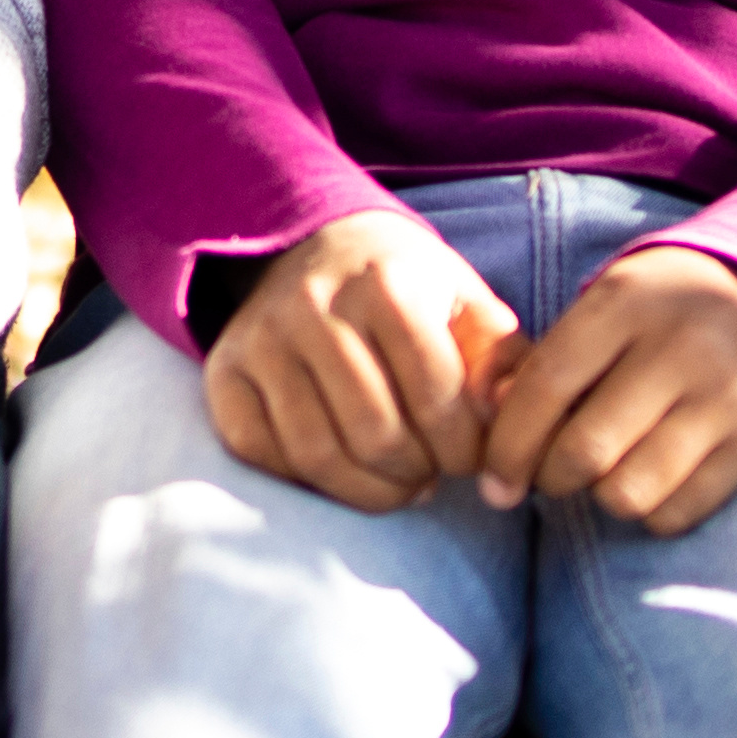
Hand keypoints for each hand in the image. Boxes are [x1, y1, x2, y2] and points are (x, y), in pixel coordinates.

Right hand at [201, 207, 520, 513]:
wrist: (316, 247)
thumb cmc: (406, 289)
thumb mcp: (466, 304)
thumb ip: (502, 361)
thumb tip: (512, 425)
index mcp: (387, 284)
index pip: (436, 398)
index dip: (465, 449)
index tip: (471, 459)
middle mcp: (314, 306)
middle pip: (376, 435)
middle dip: (416, 474)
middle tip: (430, 475)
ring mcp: (261, 340)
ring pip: (316, 454)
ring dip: (367, 490)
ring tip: (396, 484)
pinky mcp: (224, 371)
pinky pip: (258, 451)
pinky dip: (305, 481)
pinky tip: (341, 471)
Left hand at [476, 243, 736, 537]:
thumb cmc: (650, 319)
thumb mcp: (595, 313)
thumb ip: (532, 361)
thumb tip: (486, 414)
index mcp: (629, 302)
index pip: (548, 384)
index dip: (508, 442)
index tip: (494, 481)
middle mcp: (684, 347)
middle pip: (586, 450)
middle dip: (548, 476)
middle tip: (547, 473)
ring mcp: (727, 399)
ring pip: (629, 492)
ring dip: (599, 496)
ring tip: (601, 473)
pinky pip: (676, 514)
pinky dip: (647, 512)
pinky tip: (646, 480)